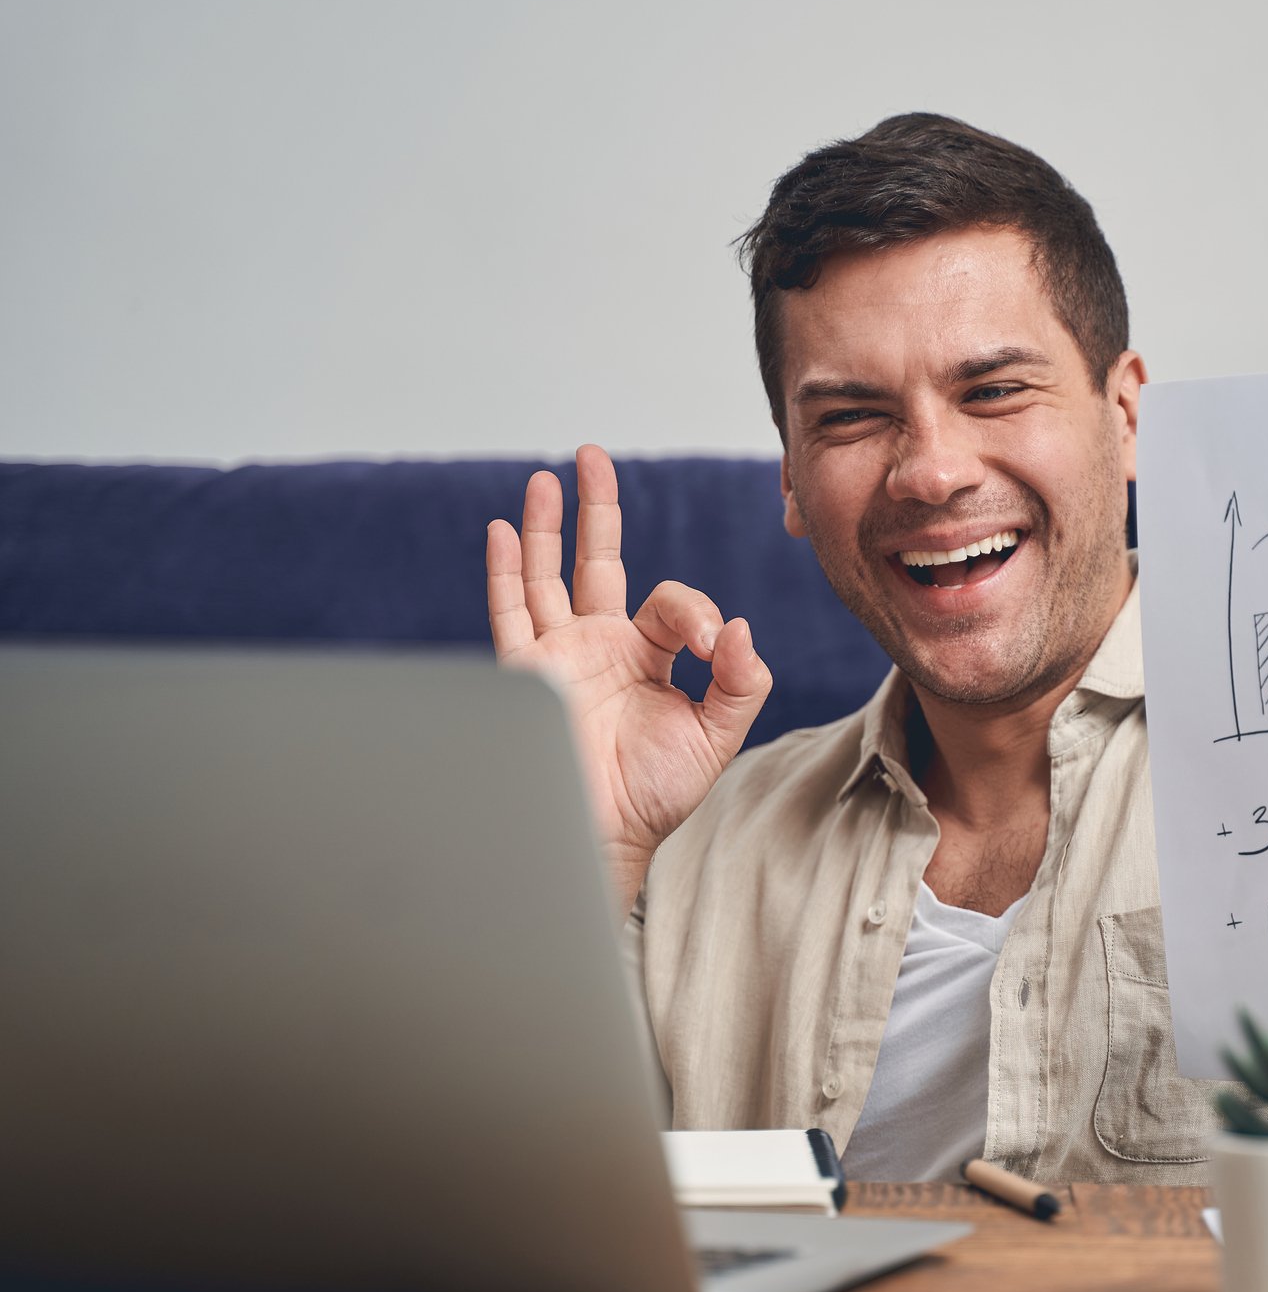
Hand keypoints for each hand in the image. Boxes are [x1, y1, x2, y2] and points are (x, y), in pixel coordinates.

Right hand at [485, 444, 771, 907]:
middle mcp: (602, 646)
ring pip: (547, 575)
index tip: (714, 646)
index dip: (698, 612)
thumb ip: (741, 683)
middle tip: (592, 456)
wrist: (604, 835)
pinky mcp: (527, 674)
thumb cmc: (657, 794)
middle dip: (596, 508)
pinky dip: (505, 572)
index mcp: (650, 655)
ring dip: (544, 526)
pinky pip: (511, 614)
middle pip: (596, 560)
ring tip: (545, 478)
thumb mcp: (717, 737)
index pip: (672, 603)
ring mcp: (560, 656)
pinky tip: (500, 529)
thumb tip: (741, 628)